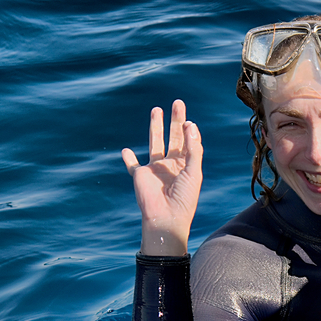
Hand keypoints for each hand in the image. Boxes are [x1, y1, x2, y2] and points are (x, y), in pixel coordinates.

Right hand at [122, 100, 202, 255]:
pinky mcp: (140, 175)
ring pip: (154, 143)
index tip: (188, 120)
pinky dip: (128, 158)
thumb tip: (190, 124)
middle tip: (177, 102)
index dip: (189, 129)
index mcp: (186, 164)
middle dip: (175, 120)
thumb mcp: (193, 171)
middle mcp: (171, 164)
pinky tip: (126, 150)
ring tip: (156, 110)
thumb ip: (193, 149)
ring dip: (155, 127)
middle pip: (173, 136)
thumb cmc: (184, 198)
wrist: (166, 217)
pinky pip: (133, 165)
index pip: (188, 141)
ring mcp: (155, 169)